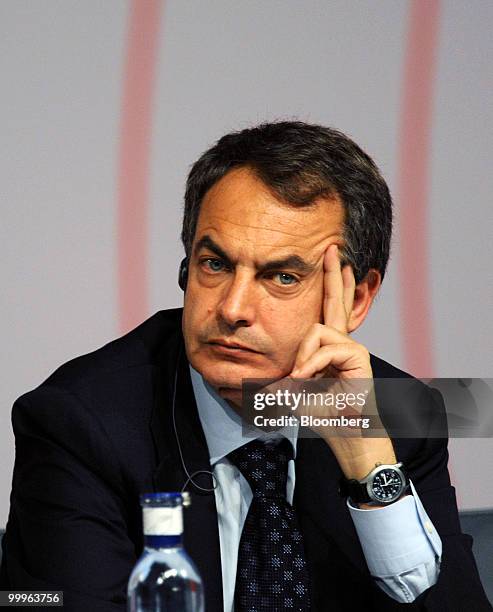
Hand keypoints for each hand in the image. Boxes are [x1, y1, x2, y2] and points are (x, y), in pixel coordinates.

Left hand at [289, 244, 395, 480]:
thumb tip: (239, 375)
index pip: (325, 309)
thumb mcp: (287, 387)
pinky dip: (312, 363)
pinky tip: (307, 378)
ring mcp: (349, 346)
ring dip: (302, 356)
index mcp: (324, 346)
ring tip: (299, 379)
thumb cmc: (315, 410)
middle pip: (334, 300)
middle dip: (332, 273)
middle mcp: (338, 341)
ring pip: (317, 328)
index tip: (335, 264)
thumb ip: (277, 372)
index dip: (329, 286)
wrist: (339, 431)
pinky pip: (327, 346)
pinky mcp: (357, 356)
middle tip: (333, 248)